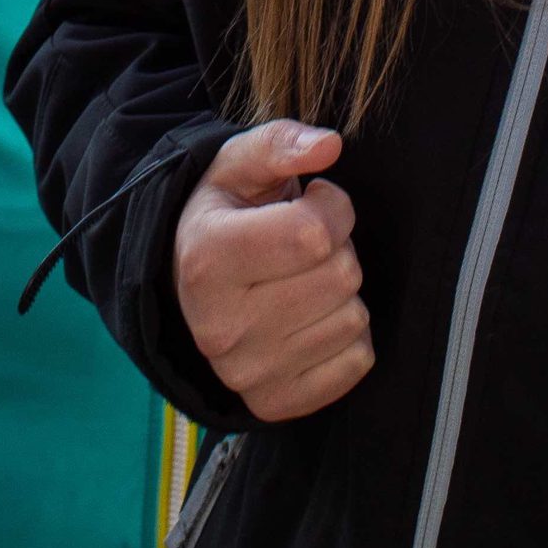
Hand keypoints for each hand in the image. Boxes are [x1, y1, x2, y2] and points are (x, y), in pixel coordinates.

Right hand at [174, 120, 370, 421]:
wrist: (189, 286)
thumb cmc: (224, 217)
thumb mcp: (238, 165)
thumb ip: (281, 144)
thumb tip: (329, 145)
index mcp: (207, 261)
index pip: (313, 234)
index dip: (331, 207)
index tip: (312, 201)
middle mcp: (220, 327)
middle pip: (340, 277)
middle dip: (337, 250)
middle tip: (305, 246)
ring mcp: (247, 374)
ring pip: (353, 320)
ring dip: (341, 293)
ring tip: (303, 280)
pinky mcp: (275, 403)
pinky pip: (357, 362)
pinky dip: (347, 336)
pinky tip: (312, 318)